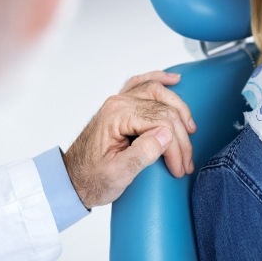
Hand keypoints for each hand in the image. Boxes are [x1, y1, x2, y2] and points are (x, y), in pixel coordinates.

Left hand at [63, 70, 195, 207]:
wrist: (71, 181)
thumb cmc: (91, 179)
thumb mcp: (117, 175)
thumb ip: (142, 154)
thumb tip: (166, 134)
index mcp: (117, 115)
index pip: (161, 122)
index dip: (175, 145)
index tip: (179, 166)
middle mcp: (119, 103)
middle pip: (164, 109)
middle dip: (180, 136)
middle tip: (186, 160)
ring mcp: (120, 101)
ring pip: (159, 92)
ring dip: (178, 108)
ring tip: (190, 128)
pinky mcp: (122, 105)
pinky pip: (143, 84)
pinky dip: (160, 79)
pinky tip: (174, 80)